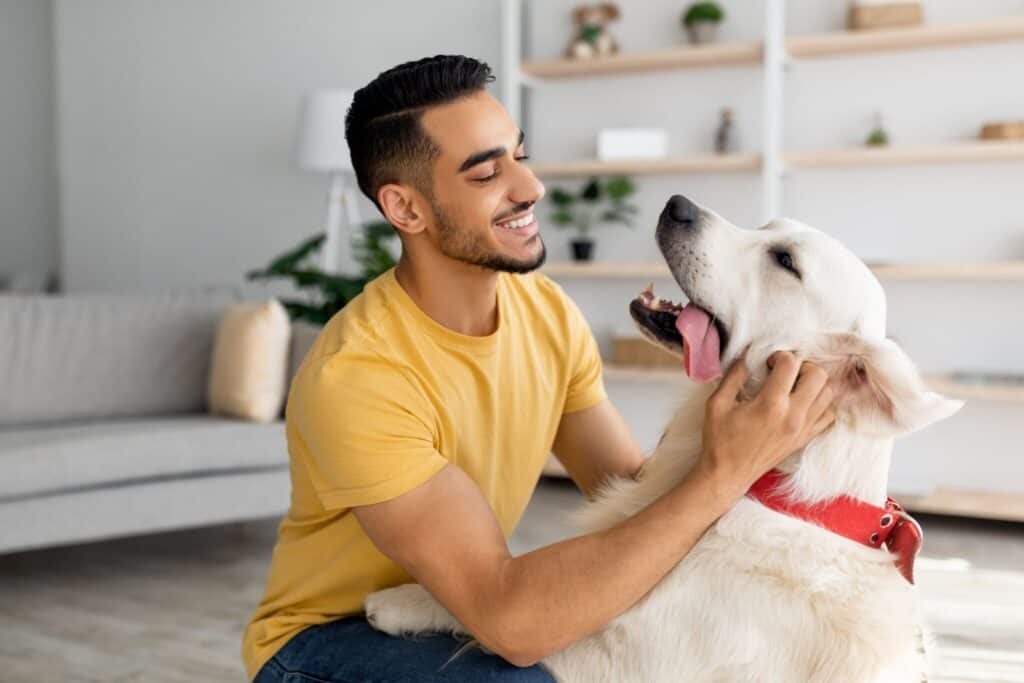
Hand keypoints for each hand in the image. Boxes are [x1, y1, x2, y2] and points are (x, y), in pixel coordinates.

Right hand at [694, 351, 835, 501]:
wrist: (728, 474)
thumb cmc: (720, 440)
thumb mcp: (717, 404)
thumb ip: (733, 377)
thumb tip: (746, 358)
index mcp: (771, 404)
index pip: (790, 365)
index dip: (779, 356)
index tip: (768, 363)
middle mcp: (794, 415)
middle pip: (818, 376)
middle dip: (803, 365)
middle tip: (786, 371)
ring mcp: (803, 429)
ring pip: (827, 394)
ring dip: (813, 383)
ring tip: (794, 385)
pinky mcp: (805, 439)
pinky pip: (828, 415)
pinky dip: (820, 404)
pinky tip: (802, 403)